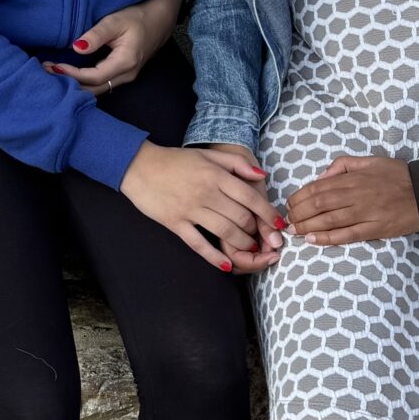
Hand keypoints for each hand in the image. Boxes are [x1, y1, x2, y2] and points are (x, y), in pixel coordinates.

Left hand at [43, 0, 182, 94]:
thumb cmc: (138, 16)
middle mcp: (127, 75)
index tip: (52, 66)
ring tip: (53, 73)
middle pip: (93, 89)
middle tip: (45, 72)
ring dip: (75, 84)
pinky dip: (84, 81)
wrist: (160, 18)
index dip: (71, 74)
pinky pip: (101, 84)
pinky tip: (69, 73)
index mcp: (125, 62)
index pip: (93, 77)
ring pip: (97, 89)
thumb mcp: (115, 21)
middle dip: (69, 83)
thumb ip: (95, 36)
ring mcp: (126, 77)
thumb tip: (75, 48)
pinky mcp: (123, 74)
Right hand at [121, 141, 285, 271]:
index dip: (267, 213)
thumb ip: (236, 163)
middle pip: (240, 218)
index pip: (249, 197)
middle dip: (258, 232)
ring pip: (225, 233)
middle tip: (266, 240)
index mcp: (215, 175)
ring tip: (251, 248)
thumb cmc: (176, 160)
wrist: (139, 166)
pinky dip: (214, 257)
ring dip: (243, 244)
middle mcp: (206, 193)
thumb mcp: (208, 154)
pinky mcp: (175, 223)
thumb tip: (262, 176)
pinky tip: (227, 265)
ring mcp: (190, 210)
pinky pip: (198, 244)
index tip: (279, 224)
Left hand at [286, 156, 418, 244]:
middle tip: (288, 220)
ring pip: (329, 220)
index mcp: (355, 177)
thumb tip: (321, 175)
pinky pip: (347, 235)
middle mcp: (358, 194)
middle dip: (299, 213)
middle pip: (319, 204)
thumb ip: (344, 164)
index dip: (299, 198)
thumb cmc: (400, 176)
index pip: (318, 187)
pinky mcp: (376, 229)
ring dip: (307, 227)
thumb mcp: (371, 160)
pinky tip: (313, 240)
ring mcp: (367, 213)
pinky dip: (328, 238)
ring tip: (293, 231)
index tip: (290, 204)